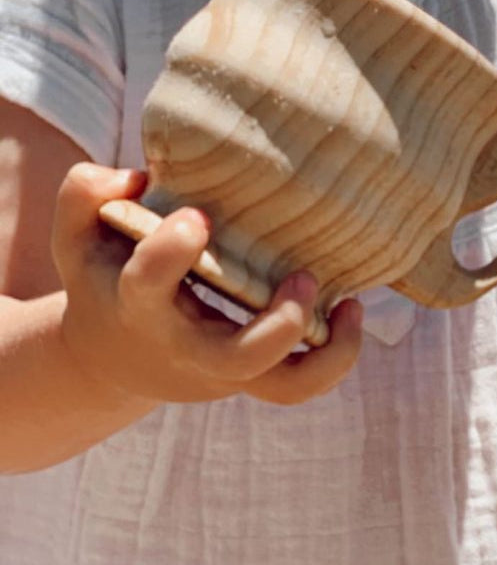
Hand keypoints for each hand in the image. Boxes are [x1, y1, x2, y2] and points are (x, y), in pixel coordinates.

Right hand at [52, 163, 362, 407]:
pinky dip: (335, 357)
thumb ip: (86, 194)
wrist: (111, 355)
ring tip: (349, 304)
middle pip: (237, 359)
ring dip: (328, 353)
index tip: (197, 215)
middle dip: (279, 325)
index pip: (149, 286)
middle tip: (304, 278)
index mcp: (138, 306)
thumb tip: (139, 177)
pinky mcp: (254, 374)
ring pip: (284, 387)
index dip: (171, 252)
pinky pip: (302, 385)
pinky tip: (349, 310)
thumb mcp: (79, 234)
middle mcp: (186, 346)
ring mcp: (224, 367)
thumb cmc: (107, 277)